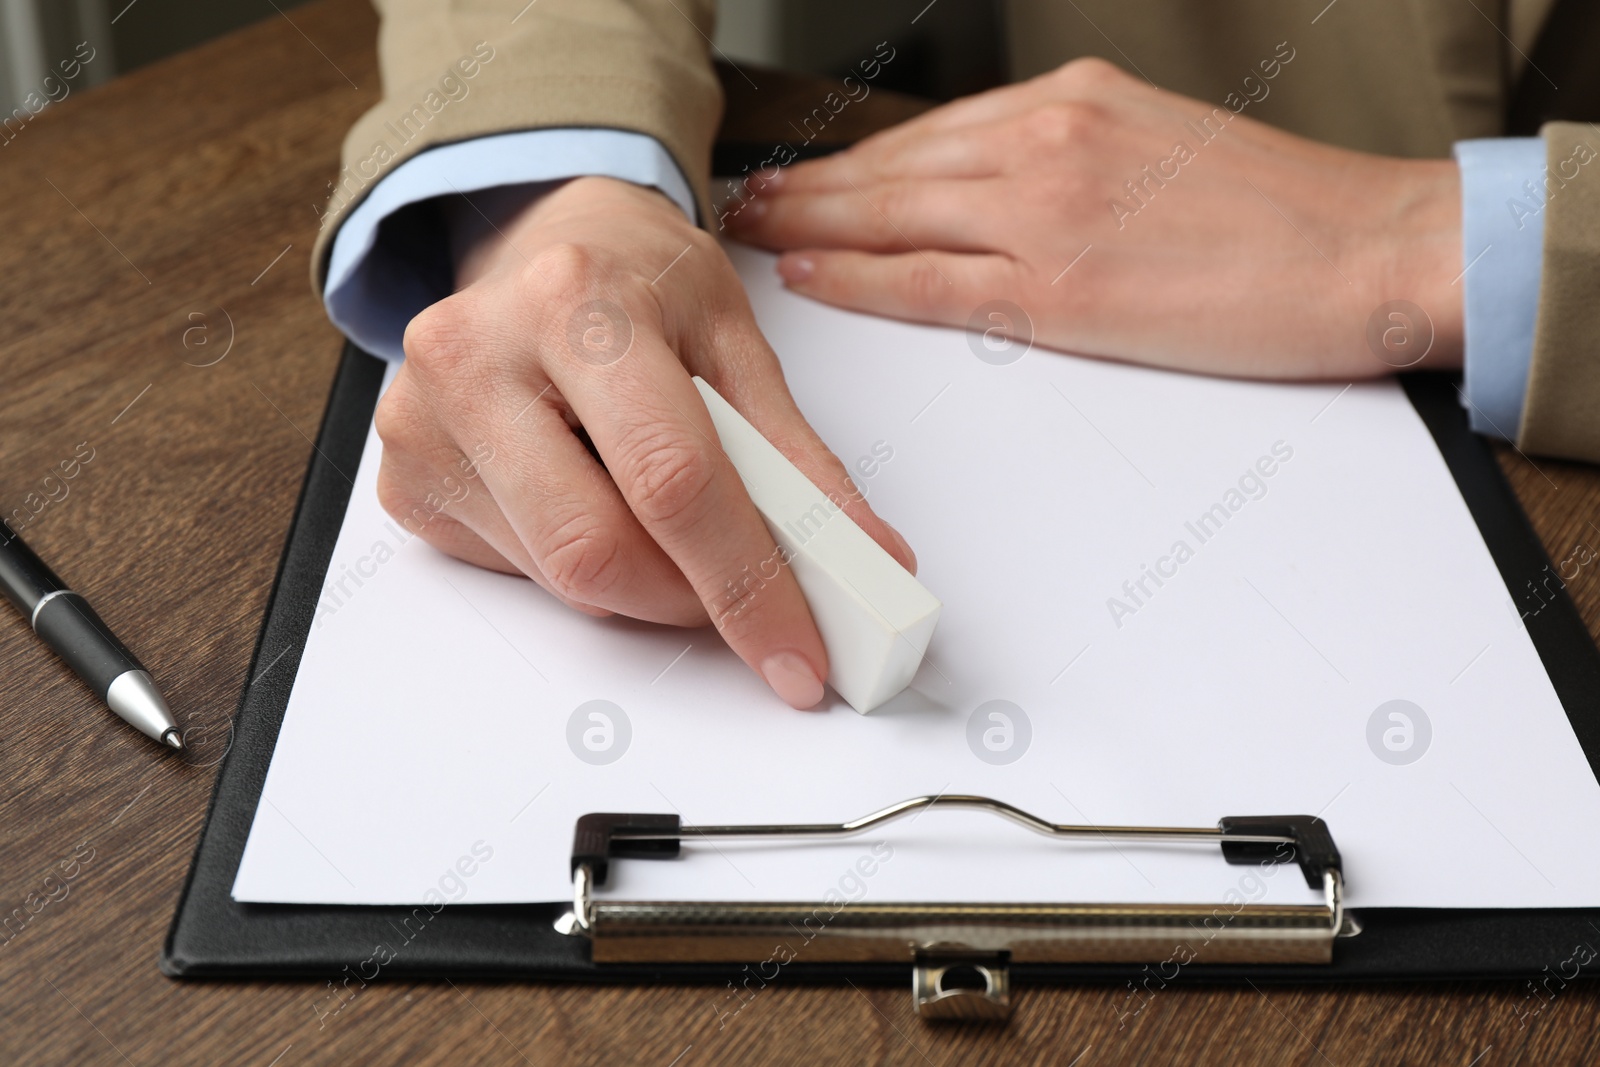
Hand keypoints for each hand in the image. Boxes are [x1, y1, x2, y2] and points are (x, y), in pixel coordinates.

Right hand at [374, 177, 916, 708]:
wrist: (539, 240)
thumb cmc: (638, 281)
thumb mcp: (734, 338)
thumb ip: (797, 458)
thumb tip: (865, 562)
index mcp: (572, 301)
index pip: (671, 479)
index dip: (747, 585)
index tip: (800, 657)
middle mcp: (473, 358)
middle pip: (598, 553)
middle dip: (690, 599)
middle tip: (743, 591)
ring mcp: (420, 425)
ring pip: (560, 578)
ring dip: (641, 581)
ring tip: (658, 505)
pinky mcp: (405, 480)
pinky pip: (521, 573)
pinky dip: (584, 563)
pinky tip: (588, 489)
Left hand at [727, 58, 1462, 378]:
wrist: (1367, 251)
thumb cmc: (1281, 212)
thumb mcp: (1161, 144)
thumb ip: (1073, 157)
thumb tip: (1000, 190)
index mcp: (1072, 102)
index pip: (930, 134)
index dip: (853, 161)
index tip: (803, 174)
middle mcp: (1047, 142)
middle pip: (892, 168)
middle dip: (808, 189)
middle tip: (745, 202)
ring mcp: (1045, 213)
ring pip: (891, 216)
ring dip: (809, 228)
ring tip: (754, 236)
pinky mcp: (1058, 290)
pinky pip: (926, 282)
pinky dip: (857, 279)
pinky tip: (811, 280)